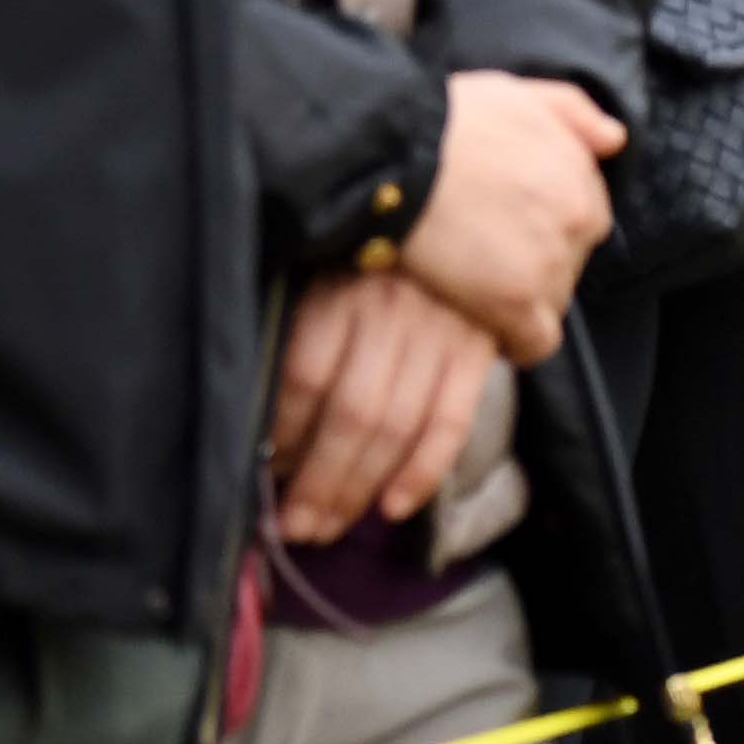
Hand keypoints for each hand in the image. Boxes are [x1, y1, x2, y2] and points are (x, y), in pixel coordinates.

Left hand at [270, 273, 500, 542]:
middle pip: (352, 413)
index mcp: (343, 287)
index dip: (282, 433)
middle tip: (292, 525)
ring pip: (397, 427)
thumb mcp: (328, 273)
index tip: (266, 471)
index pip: (306, 376)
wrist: (460, 216)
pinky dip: (422, 472)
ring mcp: (442, 331)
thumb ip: (306, 337)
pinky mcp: (477, 350)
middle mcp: (392, 310)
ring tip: (326, 527)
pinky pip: (451, 422)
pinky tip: (392, 509)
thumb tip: (275, 431)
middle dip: (319, 481)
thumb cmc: (375, 256)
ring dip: (358, 489)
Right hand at [399, 70, 624, 360]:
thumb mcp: (517, 94)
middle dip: (536, 262)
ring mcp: (550, 264)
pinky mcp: (516, 304)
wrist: (398, 155)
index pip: (585, 218)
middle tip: (485, 258)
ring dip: (523, 300)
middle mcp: (578, 220)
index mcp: (580, 176)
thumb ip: (572, 112)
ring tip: (475, 288)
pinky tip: (487, 330)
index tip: (509, 230)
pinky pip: (536, 343)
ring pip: (553, 301)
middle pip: (571, 261)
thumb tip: (615, 139)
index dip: (546, 226)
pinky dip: (517, 343)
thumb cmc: (447, 121)